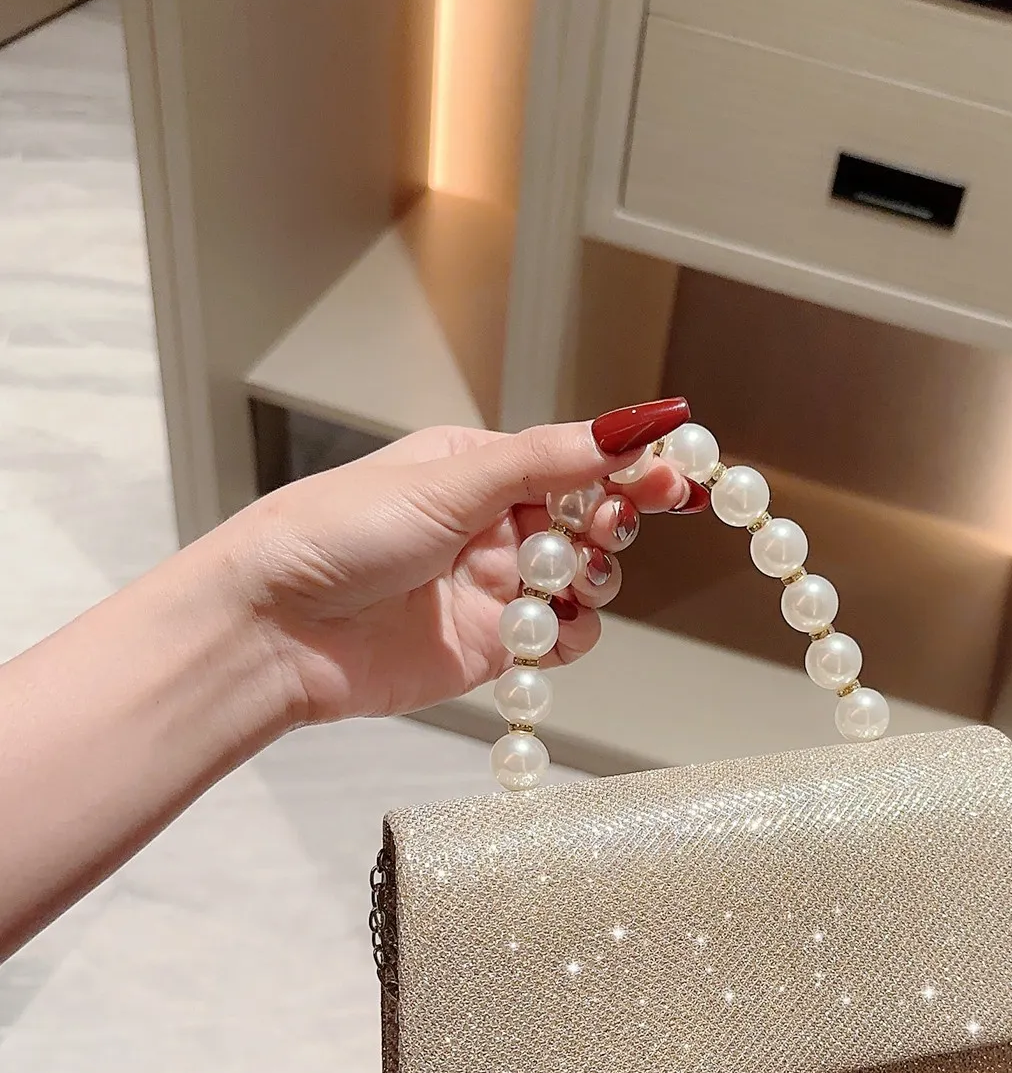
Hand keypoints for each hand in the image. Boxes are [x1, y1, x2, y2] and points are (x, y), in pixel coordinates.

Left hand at [218, 405, 703, 725]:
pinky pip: (560, 640)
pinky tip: (554, 628)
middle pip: (590, 521)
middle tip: (613, 526)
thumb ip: (549, 459)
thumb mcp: (451, 479)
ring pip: (584, 583)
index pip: (575, 460)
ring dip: (594, 581)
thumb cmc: (335, 535)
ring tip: (569, 580)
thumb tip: (633, 423)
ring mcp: (493, 590)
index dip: (627, 466)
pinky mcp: (489, 649)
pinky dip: (571, 635)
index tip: (674, 471)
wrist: (277, 628)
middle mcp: (491, 526)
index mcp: (477, 468)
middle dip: (614, 522)